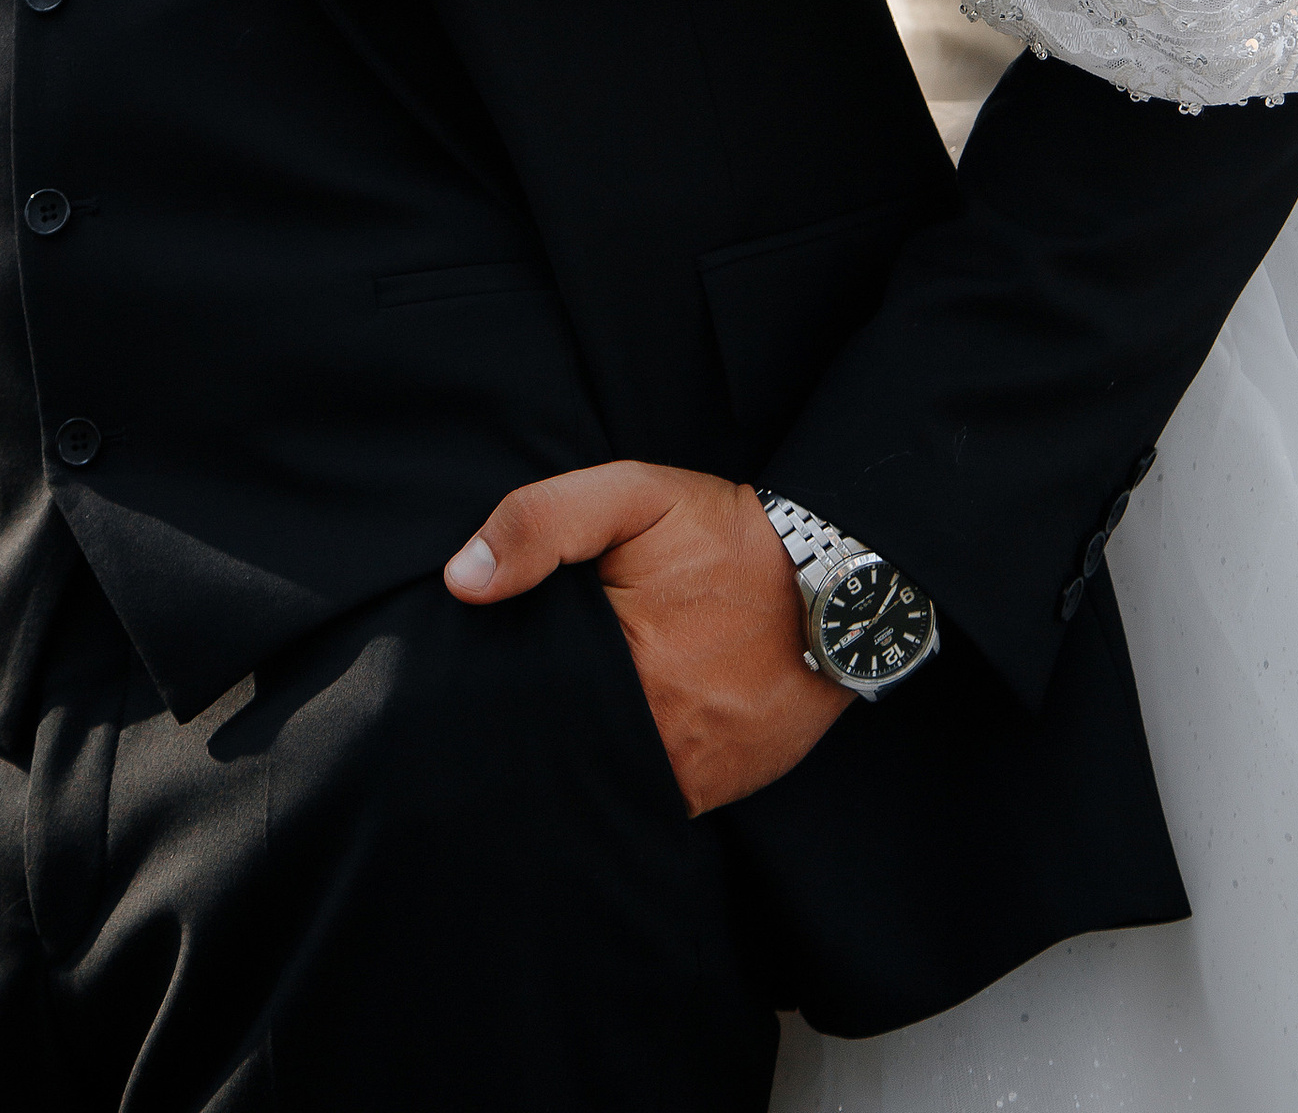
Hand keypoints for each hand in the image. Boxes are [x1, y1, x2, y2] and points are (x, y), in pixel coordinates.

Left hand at [445, 462, 847, 814]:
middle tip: (519, 711)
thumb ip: (542, 522)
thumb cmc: (725, 536)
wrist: (835, 582)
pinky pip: (646, 803)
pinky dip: (625, 784)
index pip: (524, 700)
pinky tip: (611, 752)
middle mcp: (650, 730)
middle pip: (557, 751)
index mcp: (616, 659)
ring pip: (600, 783)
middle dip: (535, 734)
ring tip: (565, 734)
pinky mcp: (712, 791)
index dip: (500, 692)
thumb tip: (462, 581)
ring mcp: (683, 770)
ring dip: (580, 763)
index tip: (482, 684)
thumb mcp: (633, 495)